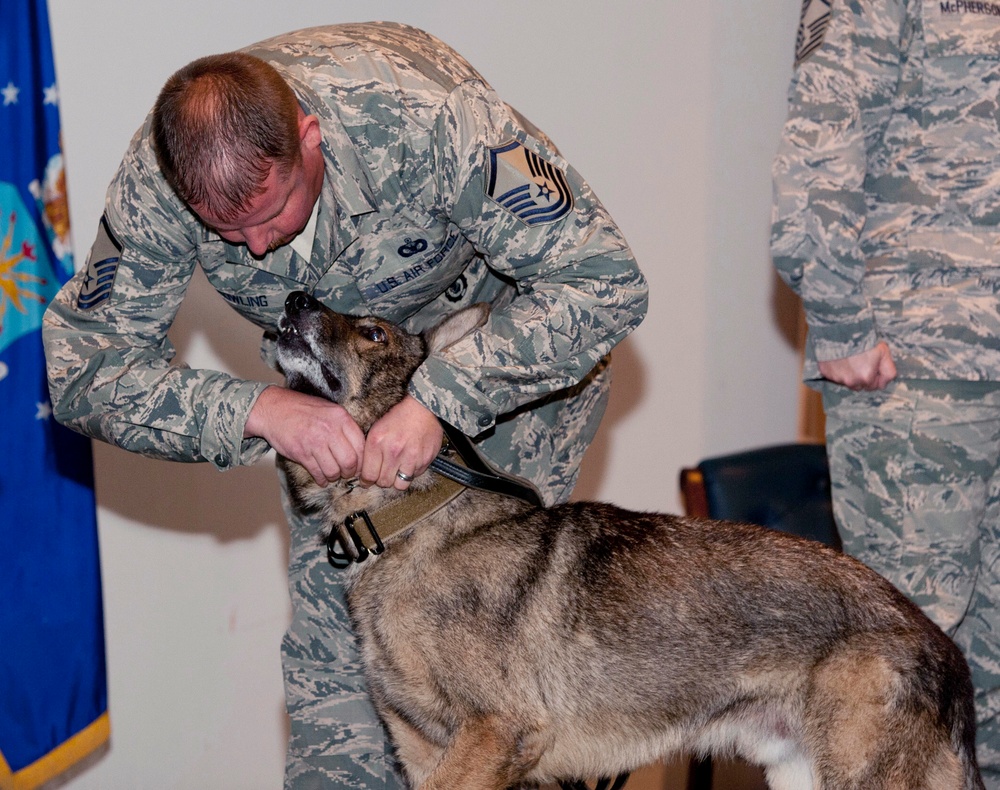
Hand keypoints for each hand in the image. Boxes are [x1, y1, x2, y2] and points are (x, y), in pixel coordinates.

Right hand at [244, 386, 365, 484]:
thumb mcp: (329, 409)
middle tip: (347, 473)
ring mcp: (315, 442)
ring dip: (335, 476)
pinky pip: (318, 473)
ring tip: (333, 475)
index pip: (361, 445)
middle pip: (350, 461)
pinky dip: (322, 480)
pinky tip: (322, 479)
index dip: (362, 460)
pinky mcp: (301, 453)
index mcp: (340, 417)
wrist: (274, 409)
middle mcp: (330, 429)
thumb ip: (344, 426)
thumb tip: (359, 448)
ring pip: (334, 470)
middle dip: (350, 471)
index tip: (359, 465)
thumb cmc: (303, 409)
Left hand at [359, 396, 443, 489]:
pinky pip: (415, 476)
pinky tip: (410, 462)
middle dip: (382, 480)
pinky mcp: (425, 460)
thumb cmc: (398, 417)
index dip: (366, 481)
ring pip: (400, 484)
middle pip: (384, 482)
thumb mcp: (376, 429)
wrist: (423, 408)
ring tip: (397, 472)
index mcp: (377, 443)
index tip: (367, 481)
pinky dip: (411, 472)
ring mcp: (410, 457)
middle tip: (383, 474)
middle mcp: (393, 452)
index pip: (368, 475)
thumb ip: (369, 450)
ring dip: (397, 480)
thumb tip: (364, 472)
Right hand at [818, 342, 896, 391]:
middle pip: (860, 385)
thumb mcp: (884, 352)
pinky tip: (839, 359)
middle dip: (862, 376)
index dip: (876, 375)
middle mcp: (850, 381)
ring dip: (849, 373)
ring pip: (846, 381)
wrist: (841, 329)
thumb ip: (889, 371)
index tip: (874, 363)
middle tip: (861, 360)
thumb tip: (884, 383)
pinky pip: (833, 375)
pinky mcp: (826, 373)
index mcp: (866, 378)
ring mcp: (836, 378)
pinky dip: (837, 369)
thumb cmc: (864, 339)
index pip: (875, 386)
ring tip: (849, 358)